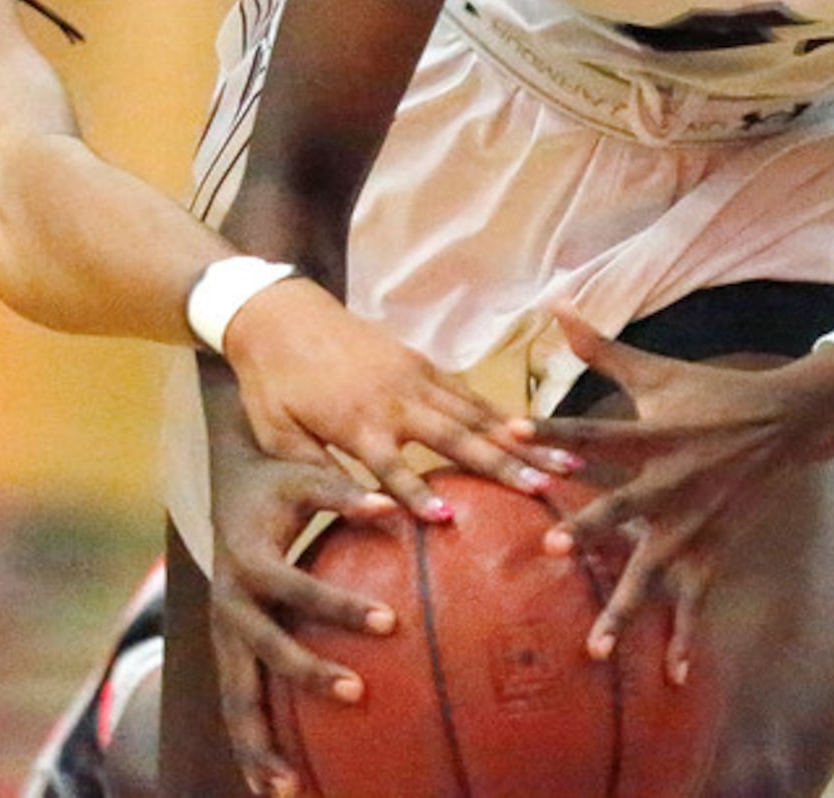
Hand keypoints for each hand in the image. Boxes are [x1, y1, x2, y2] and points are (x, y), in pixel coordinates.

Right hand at [200, 397, 405, 797]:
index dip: (339, 605)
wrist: (222, 489)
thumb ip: (345, 493)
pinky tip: (277, 790)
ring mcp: (224, 634)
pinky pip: (238, 706)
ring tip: (287, 791)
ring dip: (258, 745)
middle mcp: (229, 603)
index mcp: (248, 561)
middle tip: (357, 693)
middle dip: (307, 675)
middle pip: (262, 650)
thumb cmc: (275, 482)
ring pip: (236, 697)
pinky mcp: (228, 653)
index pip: (297, 588)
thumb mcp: (305, 475)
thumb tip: (397, 505)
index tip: (390, 622)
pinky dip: (252, 749)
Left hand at [222, 279, 568, 517]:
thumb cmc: (273, 383)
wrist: (278, 314)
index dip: (418, 493)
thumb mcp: (277, 433)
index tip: (449, 519)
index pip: (392, 466)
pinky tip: (531, 431)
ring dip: (518, 440)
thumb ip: (315, 471)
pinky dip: (501, 413)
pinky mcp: (421, 363)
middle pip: (455, 437)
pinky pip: (468, 393)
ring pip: (474, 413)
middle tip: (543, 489)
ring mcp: (414, 377)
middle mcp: (395, 399)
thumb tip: (352, 511)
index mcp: (355, 422)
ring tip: (560, 461)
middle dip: (501, 464)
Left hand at [527, 308, 833, 684]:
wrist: (786, 422)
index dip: (553, 431)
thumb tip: (554, 306)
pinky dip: (688, 638)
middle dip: (593, 527)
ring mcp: (696, 521)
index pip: (594, 432)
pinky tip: (675, 679)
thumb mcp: (656, 370)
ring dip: (626, 606)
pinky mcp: (715, 547)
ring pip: (656, 568)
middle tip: (553, 545)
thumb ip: (600, 349)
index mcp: (654, 434)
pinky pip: (698, 599)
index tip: (509, 430)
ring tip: (593, 646)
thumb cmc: (709, 393)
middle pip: (627, 508)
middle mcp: (673, 481)